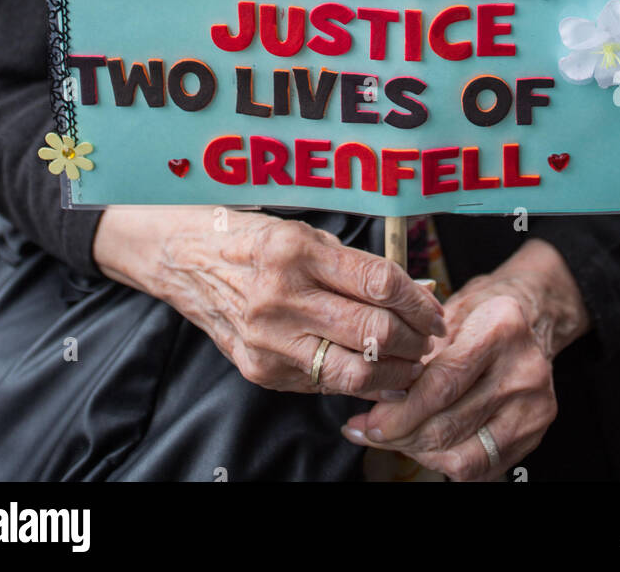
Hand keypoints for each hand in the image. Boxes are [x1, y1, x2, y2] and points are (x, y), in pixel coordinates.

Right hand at [93, 205, 444, 398]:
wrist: (184, 262)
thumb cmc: (250, 239)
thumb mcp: (305, 234)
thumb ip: (355, 266)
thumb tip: (414, 293)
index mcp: (296, 250)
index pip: (379, 284)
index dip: (420, 302)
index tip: (435, 309)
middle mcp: (281, 297)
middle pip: (374, 332)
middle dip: (415, 340)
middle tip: (430, 337)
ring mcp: (268, 340)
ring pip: (355, 371)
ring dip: (395, 371)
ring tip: (410, 360)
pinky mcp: (260, 370)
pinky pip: (324, 384)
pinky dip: (358, 381)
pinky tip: (374, 371)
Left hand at [341, 238, 589, 480]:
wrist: (535, 317)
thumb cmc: (483, 312)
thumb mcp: (448, 311)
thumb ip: (414, 351)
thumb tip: (373, 393)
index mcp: (502, 328)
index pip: (443, 384)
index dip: (401, 410)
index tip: (372, 421)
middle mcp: (524, 370)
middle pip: (450, 423)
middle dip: (402, 435)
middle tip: (373, 432)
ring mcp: (534, 406)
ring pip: (464, 454)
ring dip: (420, 452)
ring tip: (397, 438)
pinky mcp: (534, 434)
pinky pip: (480, 468)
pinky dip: (446, 462)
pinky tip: (426, 446)